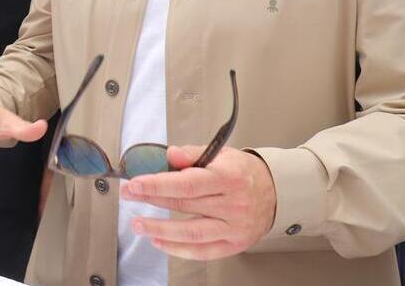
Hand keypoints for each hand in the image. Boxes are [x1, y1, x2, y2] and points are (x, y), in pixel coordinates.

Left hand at [121, 145, 276, 259]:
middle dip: (151, 200)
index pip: (188, 183)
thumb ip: (192, 154)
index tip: (136, 184)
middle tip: (129, 195)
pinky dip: (178, 249)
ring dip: (160, 229)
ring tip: (138, 224)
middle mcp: (234, 205)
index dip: (158, 185)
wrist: (276, 192)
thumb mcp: (221, 154)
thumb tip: (170, 155)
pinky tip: (160, 242)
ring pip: (191, 233)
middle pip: (185, 206)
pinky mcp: (235, 244)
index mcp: (229, 178)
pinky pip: (203, 251)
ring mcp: (235, 227)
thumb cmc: (243, 172)